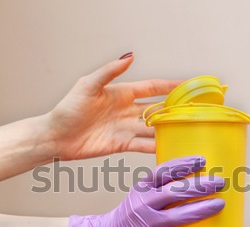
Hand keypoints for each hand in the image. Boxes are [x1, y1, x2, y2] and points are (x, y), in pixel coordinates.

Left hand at [46, 53, 180, 159]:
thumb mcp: (88, 85)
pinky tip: (168, 147)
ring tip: (185, 130)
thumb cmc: (68, 109)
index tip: (186, 85)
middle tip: (192, 111)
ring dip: (167, 129)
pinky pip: (142, 145)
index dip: (168, 86)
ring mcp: (125, 128)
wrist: (57, 137)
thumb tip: (130, 57)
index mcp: (121, 93)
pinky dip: (155, 146)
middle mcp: (126, 110)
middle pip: (156, 108)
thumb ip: (109, 72)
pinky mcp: (121, 144)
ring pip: (152, 128)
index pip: (151, 88)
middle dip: (173, 109)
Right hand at [64, 156, 225, 226]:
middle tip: (220, 182)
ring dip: (201, 209)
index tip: (202, 160)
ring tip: (219, 204)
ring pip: (178, 216)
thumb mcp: (139, 195)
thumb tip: (194, 180)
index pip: (163, 171)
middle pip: (175, 192)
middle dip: (201, 186)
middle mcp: (144, 204)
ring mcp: (146, 224)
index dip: (183, 165)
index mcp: (142, 188)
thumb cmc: (128, 216)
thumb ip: (160, 188)